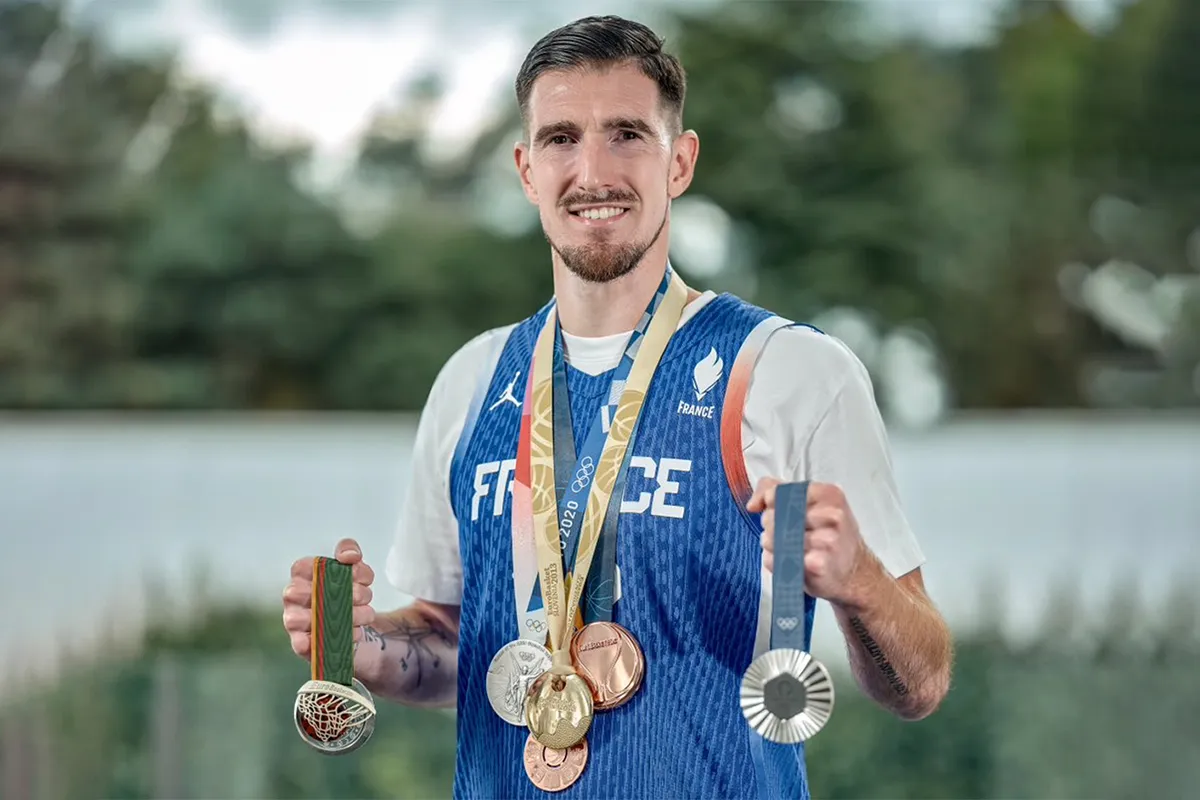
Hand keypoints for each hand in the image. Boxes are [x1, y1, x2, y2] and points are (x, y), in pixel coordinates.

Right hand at [282, 537, 376, 658]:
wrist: (352, 625)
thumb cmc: (346, 592)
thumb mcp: (352, 568)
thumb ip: (349, 551)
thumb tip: (349, 556)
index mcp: (301, 574)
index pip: (305, 566)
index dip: (336, 569)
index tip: (357, 577)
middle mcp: (292, 596)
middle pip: (312, 592)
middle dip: (348, 594)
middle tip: (365, 597)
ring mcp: (294, 620)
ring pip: (313, 618)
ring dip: (348, 617)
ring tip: (365, 615)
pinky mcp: (301, 644)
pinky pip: (306, 643)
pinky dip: (332, 639)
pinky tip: (351, 634)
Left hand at [748, 478, 876, 606]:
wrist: (856, 573)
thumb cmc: (830, 535)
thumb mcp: (814, 504)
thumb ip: (779, 491)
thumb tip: (753, 504)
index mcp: (829, 494)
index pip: (779, 492)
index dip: (769, 503)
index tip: (772, 510)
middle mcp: (831, 515)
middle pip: (772, 516)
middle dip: (770, 526)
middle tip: (786, 534)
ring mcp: (826, 541)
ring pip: (771, 539)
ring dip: (772, 546)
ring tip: (789, 549)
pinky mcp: (817, 565)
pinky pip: (776, 559)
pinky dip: (776, 562)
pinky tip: (791, 563)